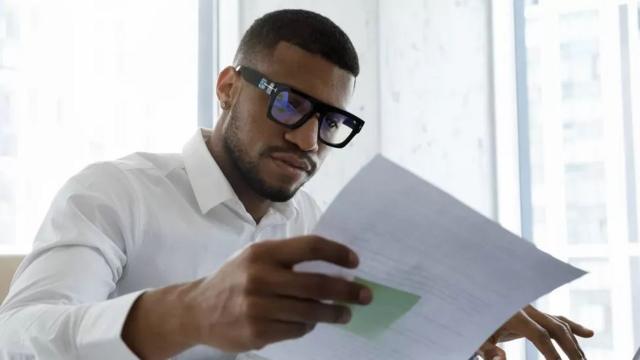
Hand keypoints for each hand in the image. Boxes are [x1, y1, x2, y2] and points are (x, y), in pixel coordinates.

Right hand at [182, 235, 371, 351]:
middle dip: (347, 290)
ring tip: (346, 313)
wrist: (197, 310)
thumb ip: (287, 259)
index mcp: (262, 253)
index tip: (354, 261)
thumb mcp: (255, 258)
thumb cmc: (234, 279)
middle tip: (365, 294)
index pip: (309, 247)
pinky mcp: (257, 332)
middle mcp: (259, 278)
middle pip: (316, 283)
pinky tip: (312, 322)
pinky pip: (296, 330)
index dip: (336, 253)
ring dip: (335, 313)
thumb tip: (332, 266)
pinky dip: (309, 326)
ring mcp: (257, 307)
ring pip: (310, 311)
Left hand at [476, 305, 593, 359]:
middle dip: (572, 349)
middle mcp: (526, 309)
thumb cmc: (473, 323)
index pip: (540, 335)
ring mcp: (531, 309)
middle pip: (557, 327)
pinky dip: (572, 326)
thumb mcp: (476, 339)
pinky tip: (589, 334)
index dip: (552, 353)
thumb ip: (487, 350)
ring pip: (560, 323)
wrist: (472, 302)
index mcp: (513, 315)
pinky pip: (556, 318)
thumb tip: (502, 359)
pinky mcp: (533, 313)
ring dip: (574, 342)